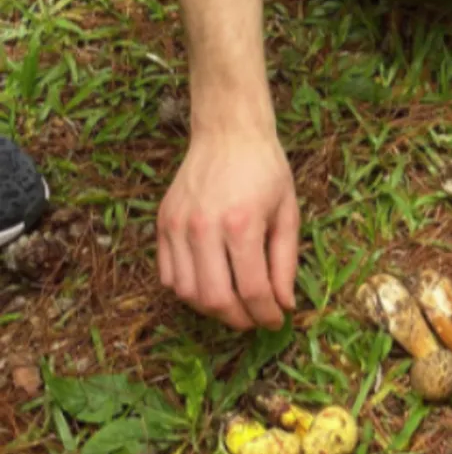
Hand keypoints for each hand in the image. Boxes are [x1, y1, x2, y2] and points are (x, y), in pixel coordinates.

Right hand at [157, 122, 298, 329]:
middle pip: (215, 299)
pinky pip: (167, 274)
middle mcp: (204, 228)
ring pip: (186, 293)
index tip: (276, 321)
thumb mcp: (287, 212)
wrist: (229, 131)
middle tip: (254, 319)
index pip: (252, 289)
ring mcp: (178, 226)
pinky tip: (208, 284)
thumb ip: (286, 262)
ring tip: (233, 304)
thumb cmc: (265, 169)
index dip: (266, 314)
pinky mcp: (162, 223)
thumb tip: (284, 304)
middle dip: (238, 319)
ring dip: (211, 308)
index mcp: (241, 224)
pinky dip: (187, 290)